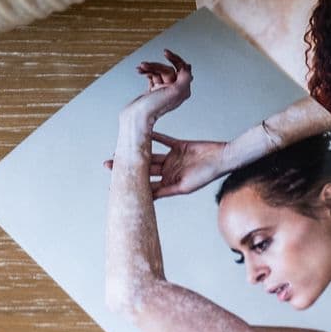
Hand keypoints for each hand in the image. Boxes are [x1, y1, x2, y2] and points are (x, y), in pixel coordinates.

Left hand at [104, 132, 226, 198]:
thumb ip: (165, 191)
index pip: (145, 186)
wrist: (223, 158)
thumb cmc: (207, 175)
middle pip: (143, 169)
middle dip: (126, 167)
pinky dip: (154, 136)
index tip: (112, 188)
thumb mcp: (184, 187)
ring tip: (120, 149)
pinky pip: (163, 140)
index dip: (129, 186)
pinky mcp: (179, 146)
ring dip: (137, 152)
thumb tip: (146, 198)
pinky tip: (142, 133)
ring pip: (150, 155)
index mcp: (169, 184)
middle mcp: (168, 172)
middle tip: (107, 165)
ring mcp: (173, 159)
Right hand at [120, 49, 192, 125]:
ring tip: (141, 68)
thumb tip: (188, 67)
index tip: (165, 53)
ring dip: (149, 68)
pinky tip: (141, 72)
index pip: (182, 68)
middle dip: (156, 65)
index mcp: (182, 90)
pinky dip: (146, 72)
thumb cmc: (154, 108)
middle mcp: (174, 90)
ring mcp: (162, 91)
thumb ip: (185, 78)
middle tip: (146, 64)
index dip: (175, 59)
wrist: (136, 118)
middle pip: (167, 69)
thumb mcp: (176, 92)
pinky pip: (152, 77)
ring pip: (158, 72)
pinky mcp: (152, 92)